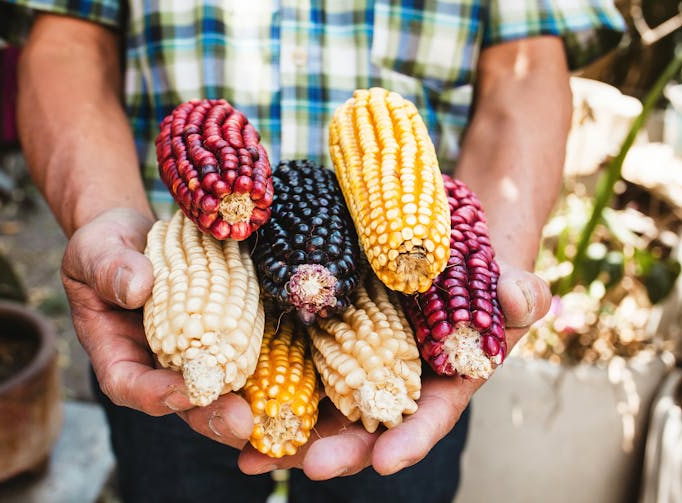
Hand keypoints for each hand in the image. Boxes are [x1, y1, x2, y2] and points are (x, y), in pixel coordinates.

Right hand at [61, 207, 253, 447]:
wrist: (141, 236)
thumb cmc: (107, 245)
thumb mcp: (97, 250)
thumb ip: (109, 268)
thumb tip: (137, 287)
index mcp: (116, 352)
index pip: (128, 384)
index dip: (156, 394)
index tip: (186, 389)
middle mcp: (156, 364)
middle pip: (180, 402)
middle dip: (211, 416)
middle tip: (242, 422)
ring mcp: (191, 356)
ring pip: (217, 392)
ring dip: (245, 406)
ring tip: (272, 413)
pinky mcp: (222, 340)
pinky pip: (242, 361)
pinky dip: (266, 374)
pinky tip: (295, 381)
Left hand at [237, 260, 550, 478]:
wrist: (442, 246)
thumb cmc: (482, 270)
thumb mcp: (506, 280)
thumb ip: (520, 294)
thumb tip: (521, 299)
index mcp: (442, 382)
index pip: (429, 416)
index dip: (410, 438)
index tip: (388, 460)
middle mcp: (394, 384)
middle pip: (368, 426)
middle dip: (340, 449)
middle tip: (310, 464)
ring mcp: (356, 364)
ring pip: (323, 408)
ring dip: (290, 434)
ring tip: (252, 454)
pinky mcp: (324, 340)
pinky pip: (295, 366)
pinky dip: (267, 385)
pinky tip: (234, 402)